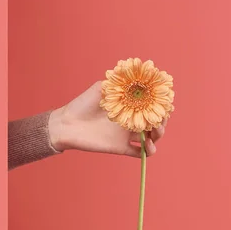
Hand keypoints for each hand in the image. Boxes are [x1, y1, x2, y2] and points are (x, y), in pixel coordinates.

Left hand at [47, 81, 165, 157]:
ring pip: (151, 138)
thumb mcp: (102, 87)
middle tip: (160, 119)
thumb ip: (120, 82)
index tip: (164, 103)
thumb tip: (137, 76)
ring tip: (155, 132)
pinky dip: (148, 151)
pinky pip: (140, 153)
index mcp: (128, 106)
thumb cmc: (82, 104)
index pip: (152, 106)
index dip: (161, 105)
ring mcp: (126, 135)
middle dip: (162, 120)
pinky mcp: (121, 147)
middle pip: (155, 122)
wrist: (66, 124)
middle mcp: (130, 120)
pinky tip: (146, 145)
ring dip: (158, 135)